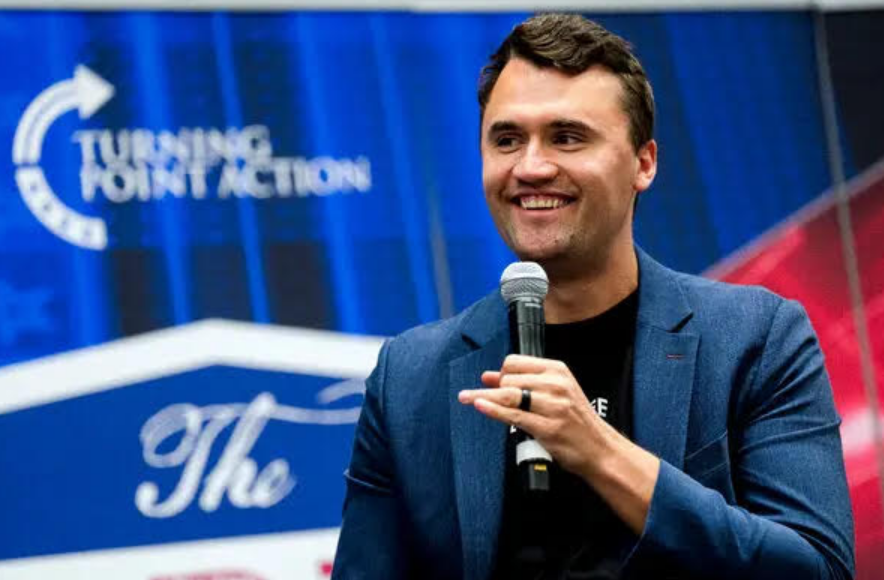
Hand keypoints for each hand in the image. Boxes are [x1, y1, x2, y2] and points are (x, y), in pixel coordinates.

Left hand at [457, 354, 659, 534]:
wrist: (599, 449)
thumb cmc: (576, 422)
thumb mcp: (555, 393)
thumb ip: (524, 382)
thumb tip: (488, 377)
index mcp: (558, 370)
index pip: (516, 362)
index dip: (501, 372)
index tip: (494, 382)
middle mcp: (555, 384)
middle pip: (508, 378)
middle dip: (493, 388)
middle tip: (483, 397)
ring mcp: (552, 406)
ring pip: (507, 395)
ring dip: (483, 397)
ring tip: (465, 397)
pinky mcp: (547, 427)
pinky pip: (512, 415)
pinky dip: (492, 410)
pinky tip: (479, 406)